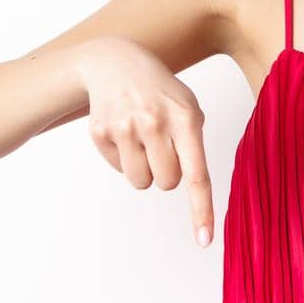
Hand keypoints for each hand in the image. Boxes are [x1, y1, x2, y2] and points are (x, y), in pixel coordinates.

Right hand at [76, 36, 215, 247]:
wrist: (114, 61)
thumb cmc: (159, 91)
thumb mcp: (187, 105)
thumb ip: (194, 142)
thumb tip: (192, 186)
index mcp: (185, 117)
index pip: (196, 173)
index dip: (201, 209)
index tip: (204, 241)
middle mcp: (154, 122)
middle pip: (166, 183)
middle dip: (168, 171)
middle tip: (163, 144)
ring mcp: (124, 127)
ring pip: (141, 182)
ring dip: (145, 168)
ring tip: (144, 139)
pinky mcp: (100, 133)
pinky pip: (119, 170)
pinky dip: (124, 158)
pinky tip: (125, 131)